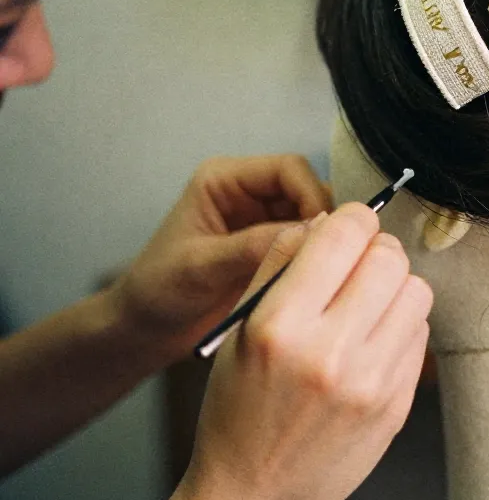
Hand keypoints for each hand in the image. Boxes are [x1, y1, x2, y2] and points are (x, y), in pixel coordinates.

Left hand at [110, 155, 332, 365]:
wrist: (145, 331)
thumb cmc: (158, 291)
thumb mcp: (202, 266)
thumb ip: (254, 246)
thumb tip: (311, 233)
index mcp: (225, 179)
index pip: (288, 168)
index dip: (311, 195)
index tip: (322, 234)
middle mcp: (249, 193)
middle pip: (308, 190)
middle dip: (322, 220)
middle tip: (331, 257)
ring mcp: (264, 222)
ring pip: (314, 218)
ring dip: (321, 242)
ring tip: (326, 272)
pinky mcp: (273, 249)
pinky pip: (308, 245)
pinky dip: (316, 260)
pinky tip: (316, 282)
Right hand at [178, 205, 431, 499]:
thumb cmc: (238, 410)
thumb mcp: (239, 330)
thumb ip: (279, 264)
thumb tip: (326, 219)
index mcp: (280, 326)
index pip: (343, 234)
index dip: (351, 218)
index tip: (348, 226)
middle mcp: (331, 353)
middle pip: (389, 257)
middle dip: (375, 249)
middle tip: (358, 263)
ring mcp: (371, 382)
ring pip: (416, 290)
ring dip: (394, 285)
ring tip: (366, 303)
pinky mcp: (398, 404)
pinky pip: (421, 333)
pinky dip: (402, 324)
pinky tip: (373, 340)